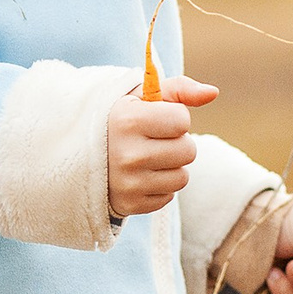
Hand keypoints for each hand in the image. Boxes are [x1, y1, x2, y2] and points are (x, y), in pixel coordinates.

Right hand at [108, 74, 217, 218]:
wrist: (80, 154)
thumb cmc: (121, 119)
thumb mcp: (142, 96)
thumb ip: (179, 89)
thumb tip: (212, 92)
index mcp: (128, 120)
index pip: (182, 120)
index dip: (174, 117)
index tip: (155, 118)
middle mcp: (127, 154)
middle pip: (188, 150)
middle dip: (177, 143)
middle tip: (153, 140)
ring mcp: (128, 183)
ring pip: (182, 176)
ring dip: (171, 166)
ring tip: (147, 157)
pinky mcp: (130, 204)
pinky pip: (169, 196)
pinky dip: (159, 186)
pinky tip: (139, 175)